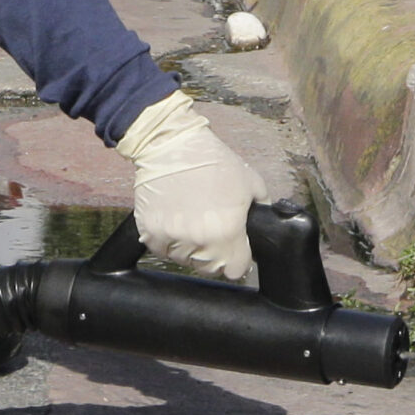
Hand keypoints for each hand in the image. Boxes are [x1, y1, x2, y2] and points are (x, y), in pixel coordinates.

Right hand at [117, 92, 266, 279]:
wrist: (170, 144)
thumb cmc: (211, 160)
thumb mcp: (250, 181)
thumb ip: (261, 208)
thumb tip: (263, 226)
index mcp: (227, 231)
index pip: (235, 270)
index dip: (238, 259)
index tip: (235, 250)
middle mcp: (200, 240)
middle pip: (210, 268)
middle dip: (215, 254)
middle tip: (212, 231)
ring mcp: (173, 238)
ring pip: (186, 261)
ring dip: (191, 248)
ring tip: (192, 220)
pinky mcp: (151, 234)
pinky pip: (164, 251)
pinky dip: (169, 242)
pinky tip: (175, 219)